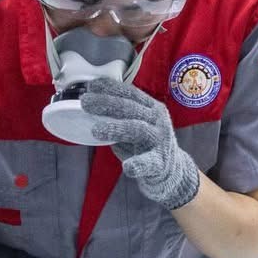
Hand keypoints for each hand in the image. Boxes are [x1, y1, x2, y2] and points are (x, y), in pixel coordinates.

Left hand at [76, 78, 201, 209]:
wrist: (172, 171)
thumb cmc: (147, 146)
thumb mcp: (135, 126)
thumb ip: (118, 119)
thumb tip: (89, 109)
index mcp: (151, 108)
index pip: (130, 93)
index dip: (110, 87)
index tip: (91, 85)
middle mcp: (157, 120)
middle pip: (130, 108)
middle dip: (106, 103)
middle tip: (86, 102)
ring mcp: (160, 140)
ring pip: (138, 129)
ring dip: (116, 128)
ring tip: (96, 130)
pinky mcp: (161, 162)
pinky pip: (149, 162)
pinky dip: (138, 164)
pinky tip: (128, 167)